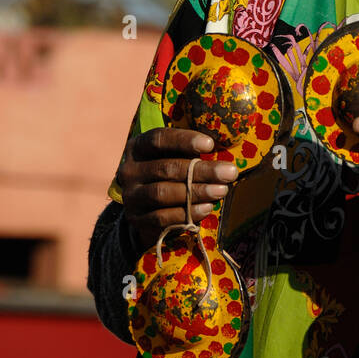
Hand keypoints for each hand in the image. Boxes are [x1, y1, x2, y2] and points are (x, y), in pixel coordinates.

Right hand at [116, 128, 237, 252]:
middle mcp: (129, 170)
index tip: (210, 144)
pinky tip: (207, 208)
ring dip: (196, 192)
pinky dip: (187, 213)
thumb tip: (224, 148)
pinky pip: (162, 217)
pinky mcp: (135, 218)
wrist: (147, 207)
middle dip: (201, 171)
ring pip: (162, 193)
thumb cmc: (170, 173)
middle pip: (166, 168)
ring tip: (221, 190)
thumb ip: (192, 151)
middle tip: (229, 173)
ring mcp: (131, 195)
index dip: (184, 140)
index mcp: (138, 146)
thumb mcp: (175, 156)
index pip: (159, 139)